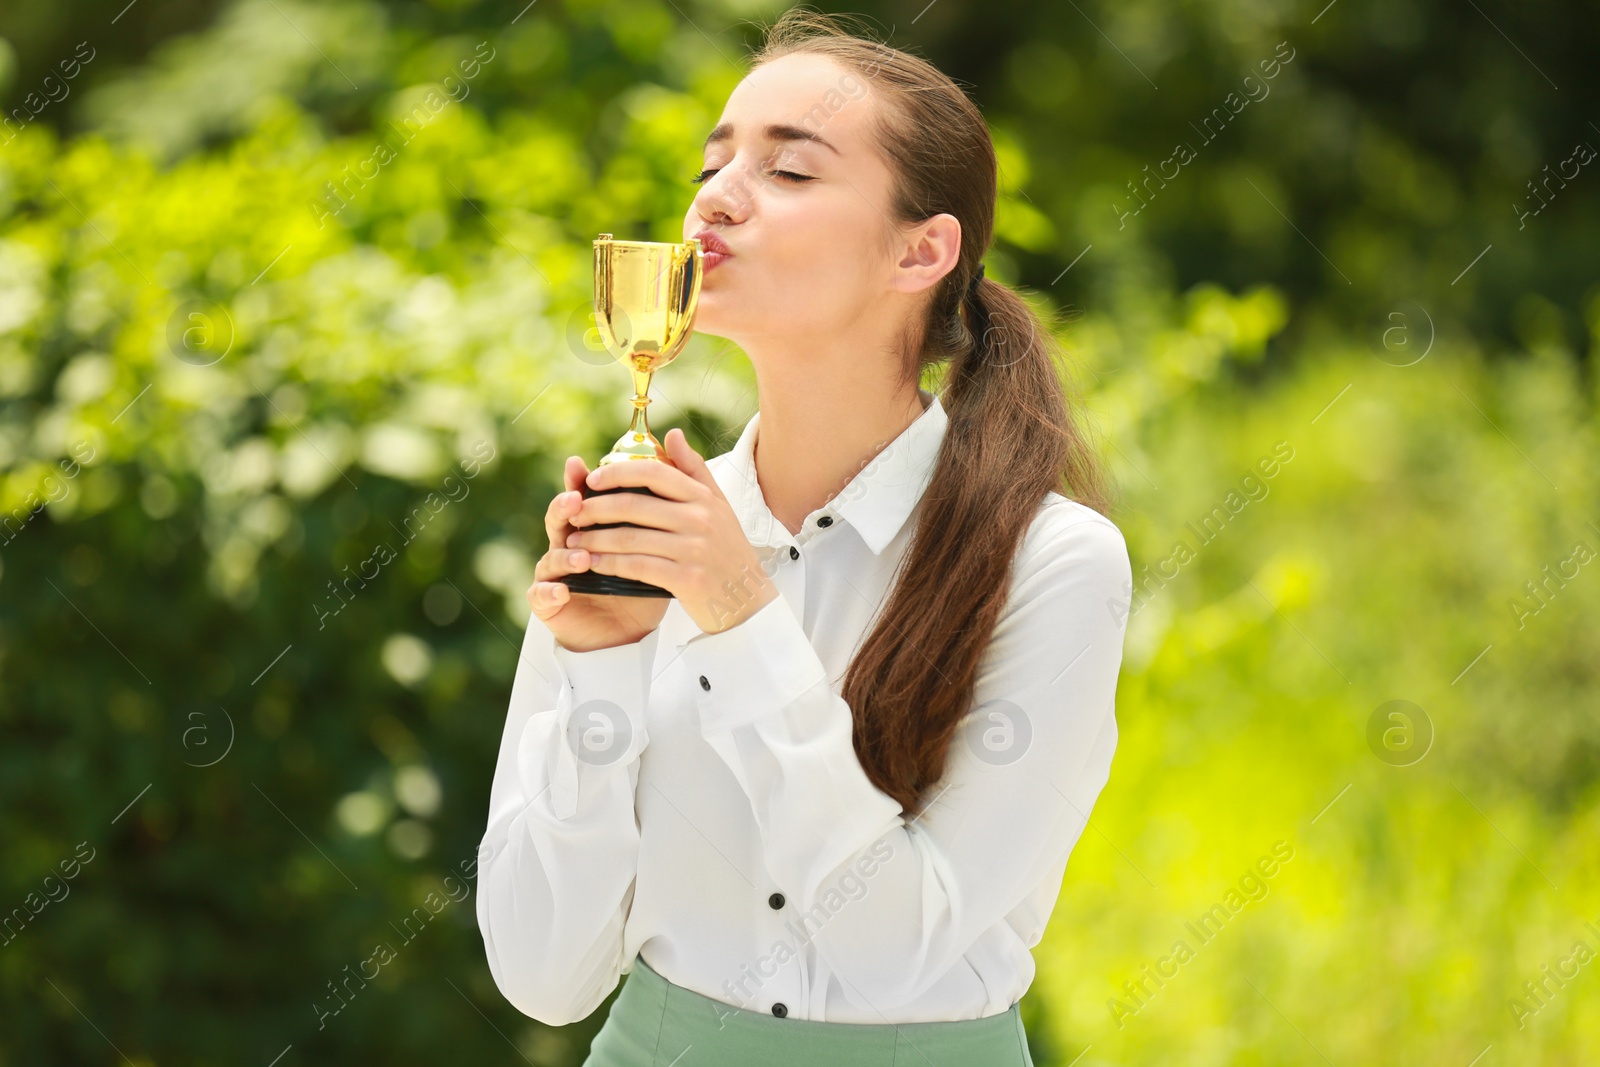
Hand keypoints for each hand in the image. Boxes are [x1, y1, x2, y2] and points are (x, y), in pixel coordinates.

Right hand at [527, 455, 669, 652]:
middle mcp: (569, 547)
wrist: (632, 634)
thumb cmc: (644, 585)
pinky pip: (541, 595)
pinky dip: (549, 592)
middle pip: (558, 520)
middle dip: (563, 508)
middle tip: (575, 501)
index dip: (577, 482)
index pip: (581, 499)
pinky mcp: (549, 603)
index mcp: (591, 529)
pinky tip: (562, 590)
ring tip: (581, 557)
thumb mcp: (658, 547)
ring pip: (550, 557)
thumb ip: (662, 511)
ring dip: (564, 555)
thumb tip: (674, 456)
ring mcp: (556, 575)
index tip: (579, 465)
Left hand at [561, 428, 778, 634]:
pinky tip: (593, 564)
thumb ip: (693, 470)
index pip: (653, 473)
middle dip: (596, 509)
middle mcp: (700, 519)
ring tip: (575, 541)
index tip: (592, 480)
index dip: (616, 473)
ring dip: (595, 539)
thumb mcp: (718, 506)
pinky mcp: (687, 579)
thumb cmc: (728, 551)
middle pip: (634, 505)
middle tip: (574, 513)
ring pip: (630, 538)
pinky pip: (637, 566)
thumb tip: (672, 433)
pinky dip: (609, 564)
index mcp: (704, 498)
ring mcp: (694, 549)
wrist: (748, 601)